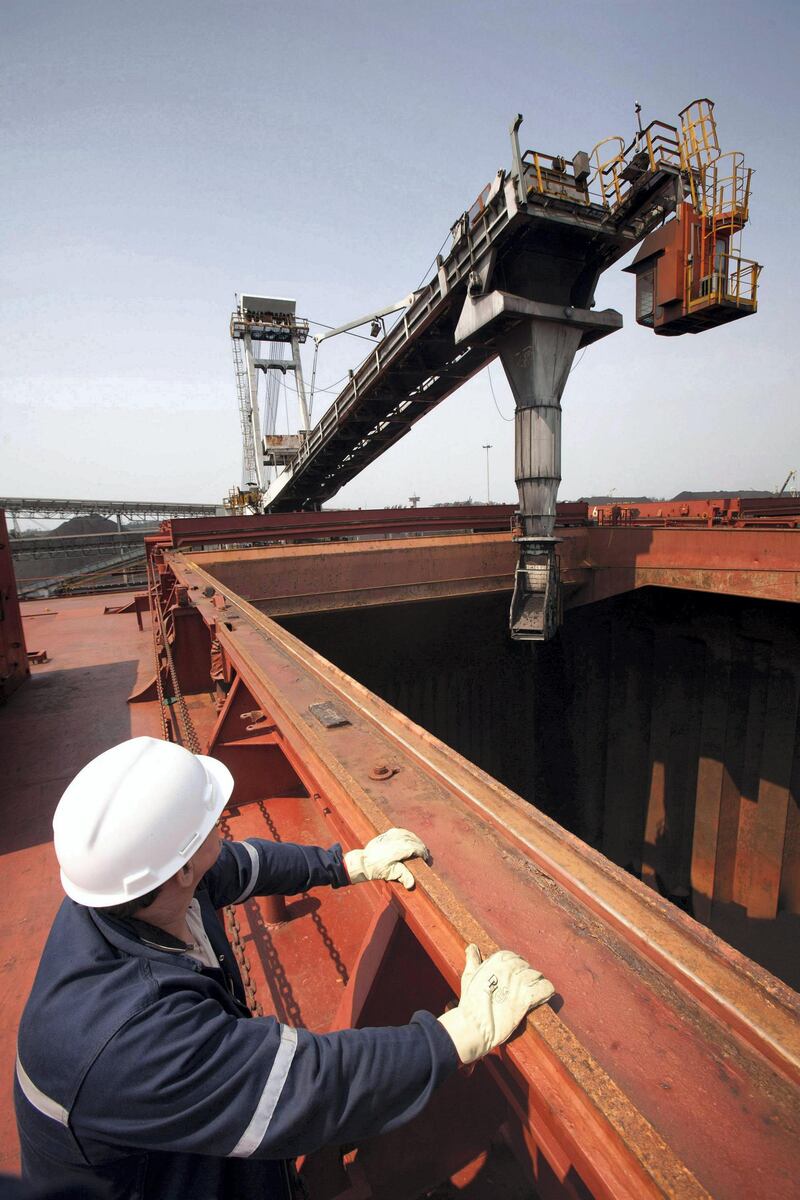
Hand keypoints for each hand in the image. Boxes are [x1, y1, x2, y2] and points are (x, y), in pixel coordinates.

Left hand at [344, 827, 429, 889]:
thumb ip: (403, 876)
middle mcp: (396, 839)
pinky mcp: (388, 833)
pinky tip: (410, 840)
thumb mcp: (391, 873)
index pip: (417, 848)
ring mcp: (391, 834)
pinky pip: (403, 831)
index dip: (423, 854)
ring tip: (419, 848)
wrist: (364, 861)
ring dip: (416, 841)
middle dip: (421, 847)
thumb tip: (412, 884)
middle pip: (415, 840)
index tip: (426, 860)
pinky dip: (409, 835)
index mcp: (399, 849)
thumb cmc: (377, 869)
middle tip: (424, 856)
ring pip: (409, 835)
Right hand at [438, 944, 553, 1063]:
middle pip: (526, 966)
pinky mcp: (526, 999)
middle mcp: (508, 968)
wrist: (474, 1027)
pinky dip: (547, 992)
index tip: (514, 976)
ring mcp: (518, 983)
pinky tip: (543, 996)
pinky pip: (545, 988)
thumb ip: (473, 960)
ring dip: (535, 984)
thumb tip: (472, 948)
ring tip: (531, 993)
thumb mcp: (468, 977)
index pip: (513, 957)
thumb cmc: (470, 1004)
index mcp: (495, 961)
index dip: (515, 967)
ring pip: (536, 976)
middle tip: (521, 988)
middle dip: (525, 976)